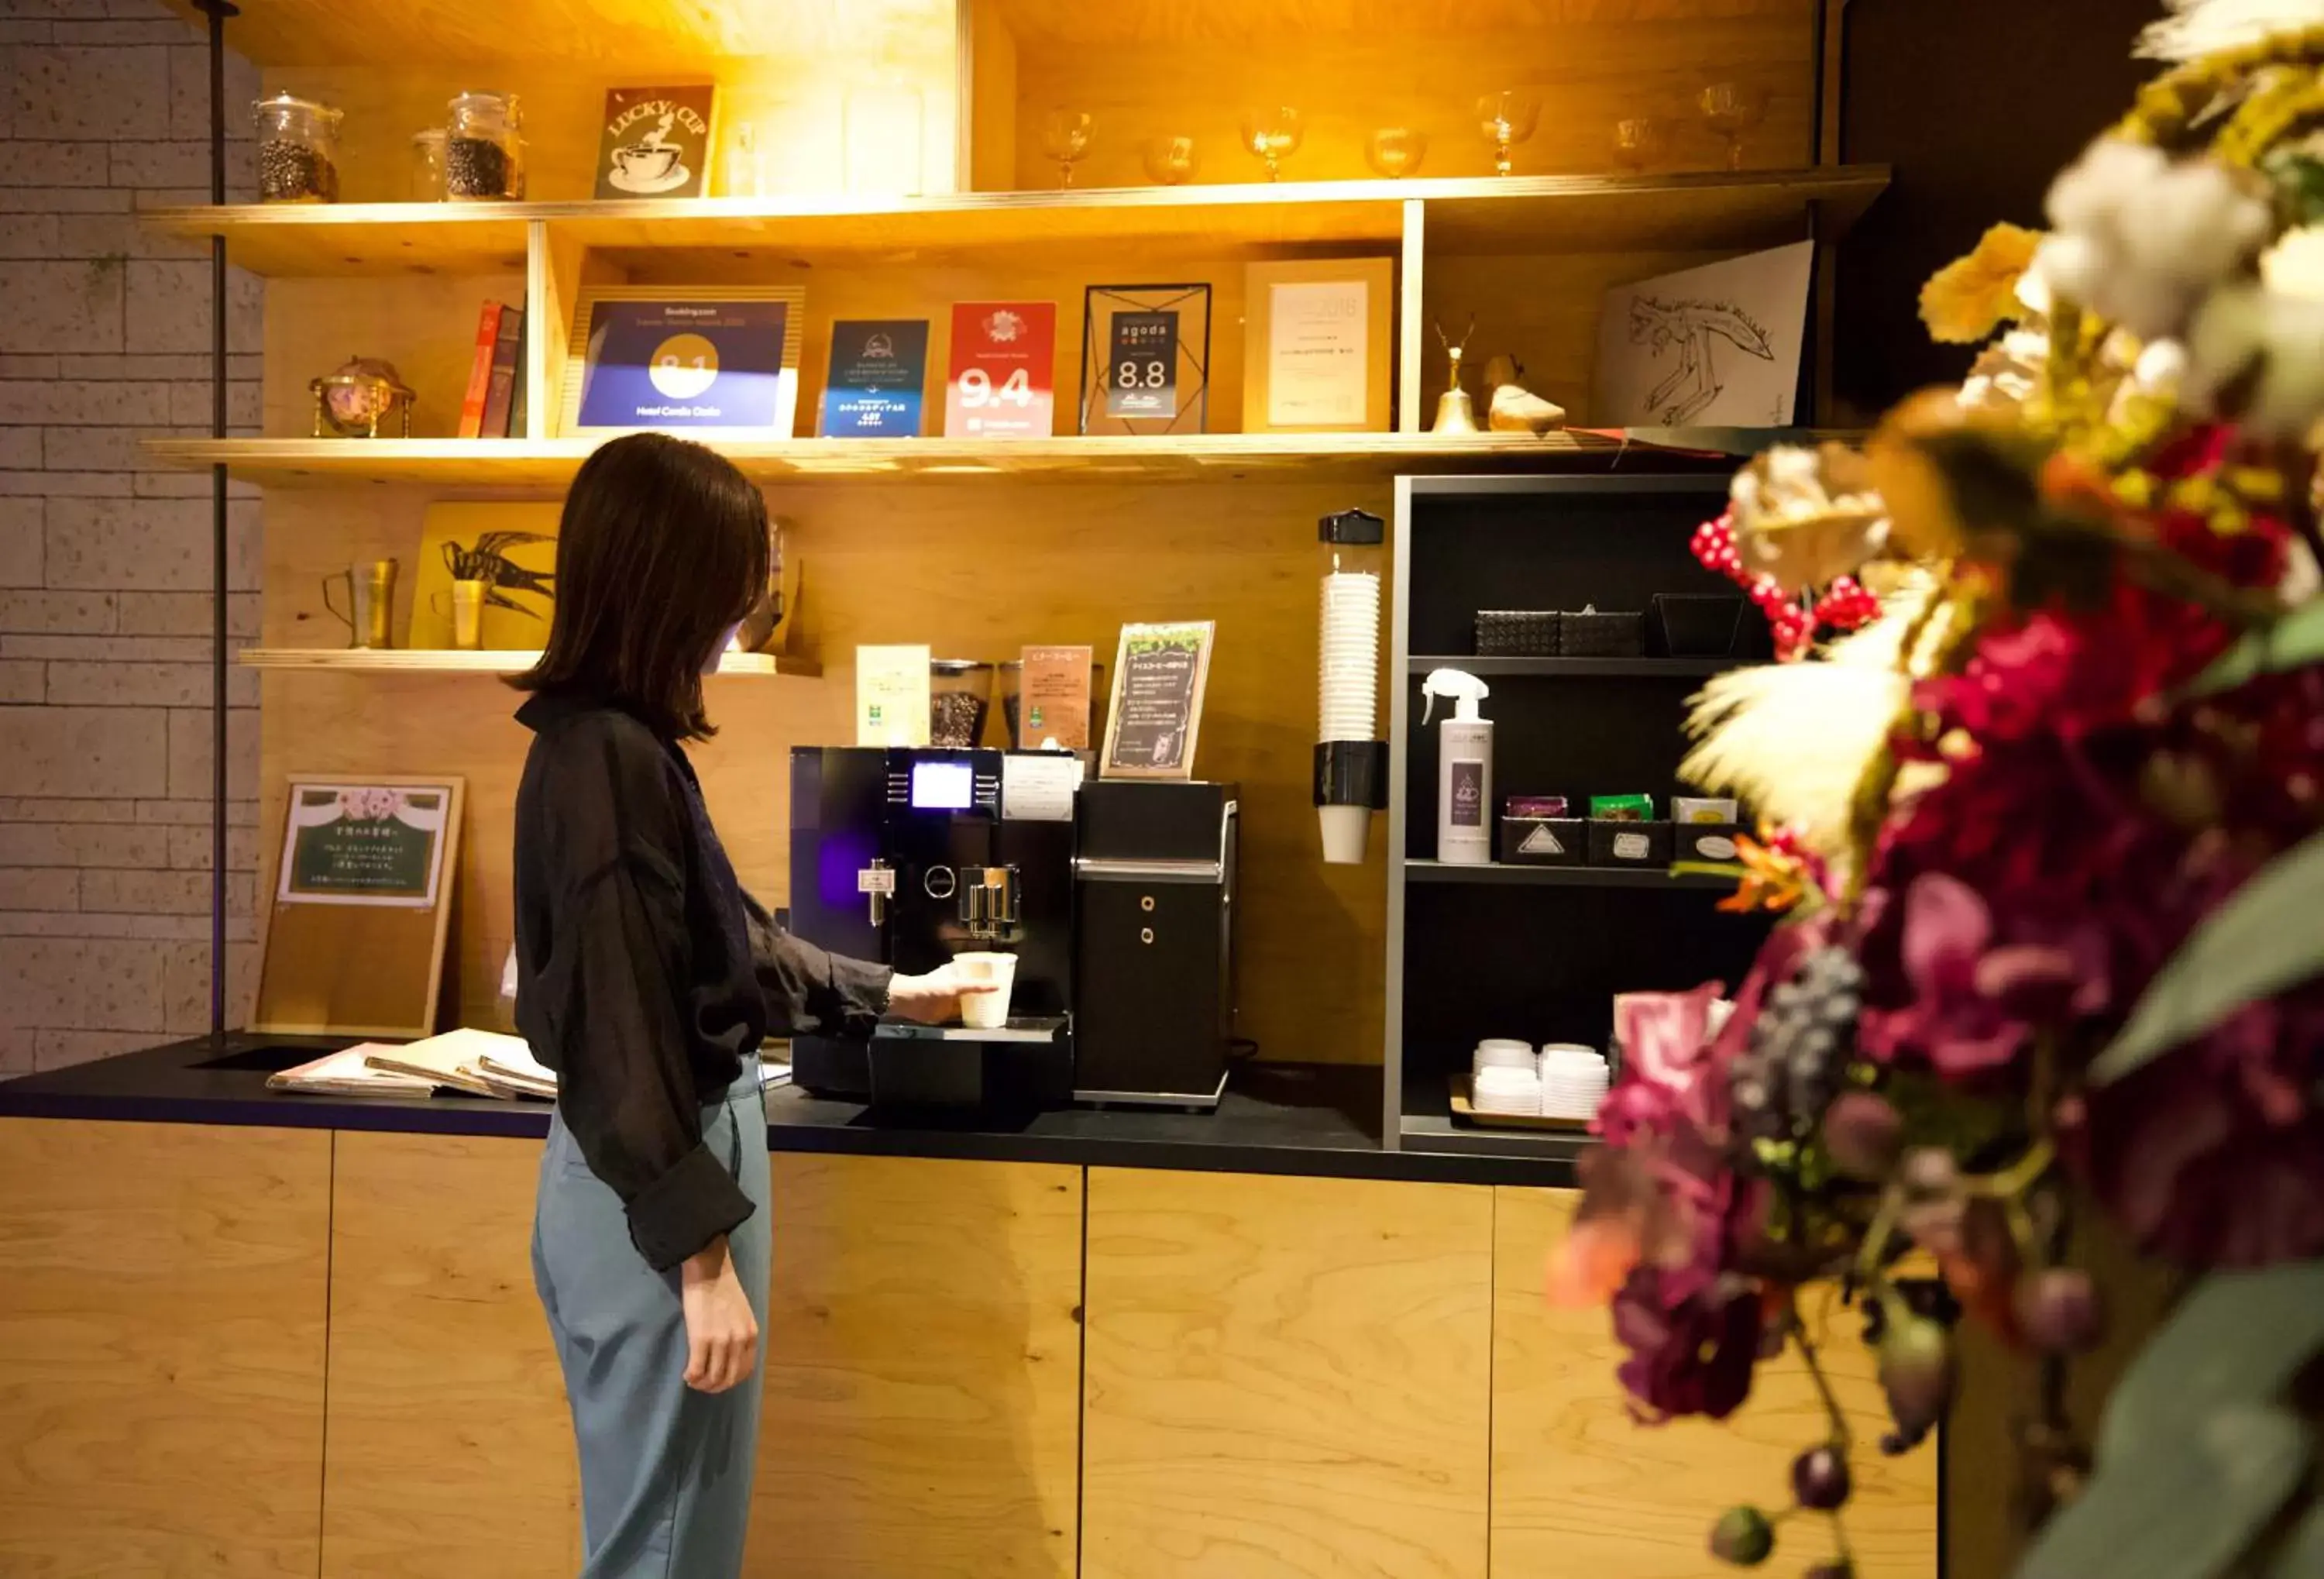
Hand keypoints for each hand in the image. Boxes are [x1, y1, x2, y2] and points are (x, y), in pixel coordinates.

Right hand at [679, 1235, 758, 1393]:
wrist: (709, 1270)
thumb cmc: (724, 1289)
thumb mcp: (743, 1314)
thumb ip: (740, 1335)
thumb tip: (731, 1357)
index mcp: (751, 1335)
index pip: (745, 1371)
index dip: (730, 1382)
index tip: (718, 1381)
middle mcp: (739, 1341)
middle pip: (729, 1378)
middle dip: (715, 1387)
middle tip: (702, 1385)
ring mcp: (721, 1341)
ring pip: (713, 1377)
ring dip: (702, 1384)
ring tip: (693, 1380)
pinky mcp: (701, 1339)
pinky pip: (697, 1369)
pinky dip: (691, 1377)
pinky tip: (686, 1375)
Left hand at [886, 964, 1000, 1025]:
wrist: (910, 1000)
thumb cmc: (931, 986)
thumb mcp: (957, 984)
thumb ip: (976, 986)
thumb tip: (997, 985)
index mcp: (956, 975)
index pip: (976, 975)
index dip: (988, 979)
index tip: (1002, 982)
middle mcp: (954, 988)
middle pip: (973, 993)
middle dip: (985, 996)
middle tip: (1002, 999)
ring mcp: (950, 1002)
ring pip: (968, 1005)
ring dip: (978, 1009)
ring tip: (995, 1011)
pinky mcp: (946, 1014)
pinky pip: (961, 1017)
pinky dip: (970, 1019)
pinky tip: (981, 1021)